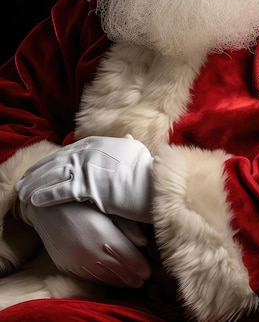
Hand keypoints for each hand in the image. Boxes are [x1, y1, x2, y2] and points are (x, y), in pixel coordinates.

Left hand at [16, 135, 153, 221]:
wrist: (154, 184)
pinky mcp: (87, 186)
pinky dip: (45, 195)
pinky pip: (61, 191)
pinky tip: (34, 201)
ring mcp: (88, 168)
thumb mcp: (137, 152)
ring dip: (36, 184)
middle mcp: (90, 152)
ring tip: (23, 192)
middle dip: (39, 170)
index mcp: (100, 143)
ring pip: (55, 175)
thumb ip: (128, 145)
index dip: (54, 159)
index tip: (43, 166)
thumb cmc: (147, 171)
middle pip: (58, 161)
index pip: (70, 150)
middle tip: (25, 179)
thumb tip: (128, 138)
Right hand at [17, 199, 150, 286]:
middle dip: (133, 277)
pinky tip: (110, 277)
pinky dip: (102, 278)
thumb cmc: (80, 200)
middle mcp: (92, 253)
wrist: (44, 204)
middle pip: (118, 272)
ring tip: (131, 281)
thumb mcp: (107, 207)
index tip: (148, 270)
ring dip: (119, 280)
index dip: (141, 267)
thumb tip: (144, 242)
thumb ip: (127, 226)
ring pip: (104, 277)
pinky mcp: (66, 264)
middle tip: (143, 279)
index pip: (130, 260)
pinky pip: (89, 277)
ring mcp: (78, 261)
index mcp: (105, 237)